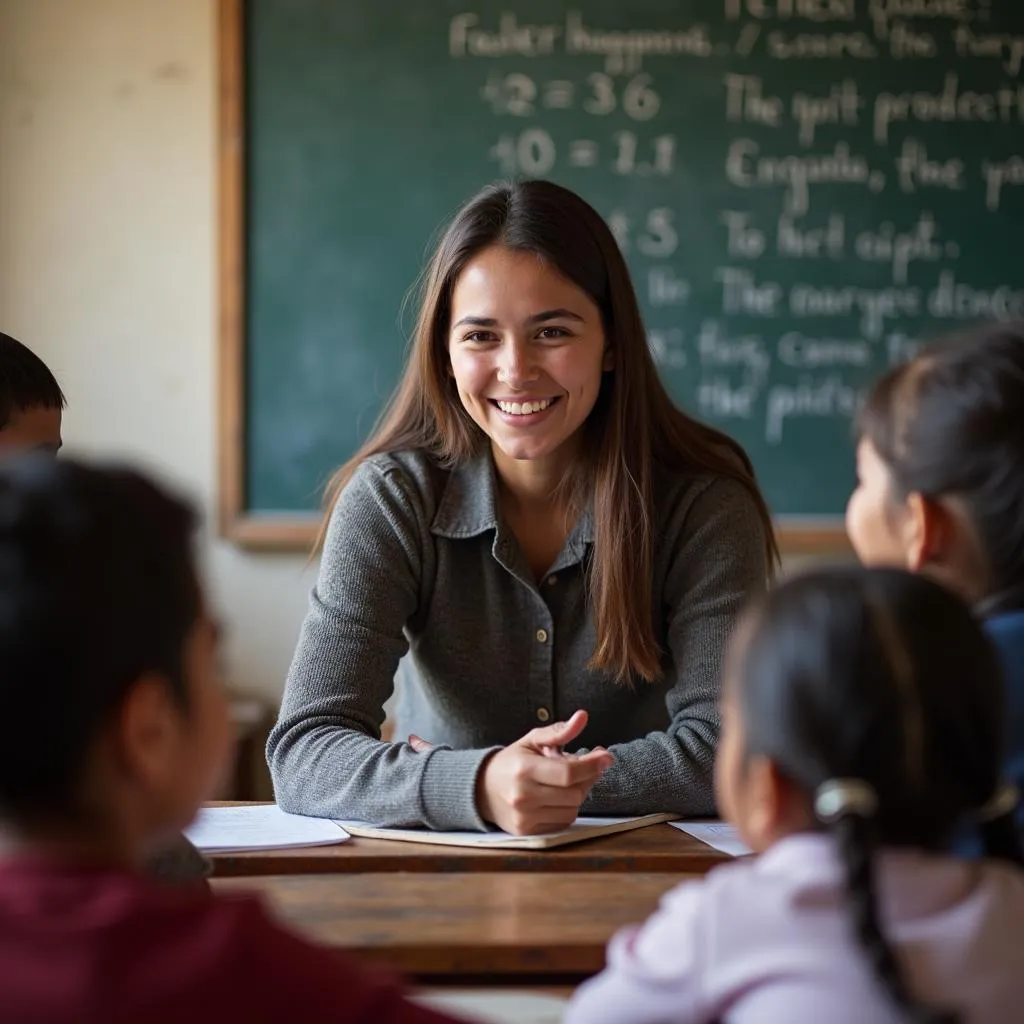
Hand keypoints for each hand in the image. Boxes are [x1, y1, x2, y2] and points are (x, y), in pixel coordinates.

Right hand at [475, 710, 613, 834]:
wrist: (482, 790)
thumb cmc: (512, 762)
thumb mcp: (532, 741)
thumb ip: (558, 731)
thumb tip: (583, 717)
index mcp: (524, 770)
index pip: (568, 773)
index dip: (592, 765)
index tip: (607, 757)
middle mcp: (523, 796)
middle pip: (574, 793)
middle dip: (585, 779)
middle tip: (583, 767)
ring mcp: (525, 817)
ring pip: (572, 810)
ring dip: (576, 794)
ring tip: (565, 782)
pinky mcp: (527, 832)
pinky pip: (563, 822)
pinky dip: (566, 808)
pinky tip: (557, 797)